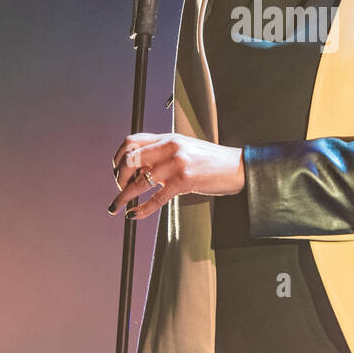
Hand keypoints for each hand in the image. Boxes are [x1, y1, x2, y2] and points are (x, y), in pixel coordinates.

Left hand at [109, 132, 244, 220]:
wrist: (238, 166)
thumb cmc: (210, 161)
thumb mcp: (185, 148)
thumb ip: (164, 153)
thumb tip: (140, 166)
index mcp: (168, 138)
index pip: (132, 141)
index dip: (118, 156)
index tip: (116, 170)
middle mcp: (170, 147)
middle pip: (130, 159)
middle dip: (119, 176)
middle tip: (120, 188)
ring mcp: (177, 164)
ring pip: (140, 182)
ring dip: (123, 196)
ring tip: (116, 207)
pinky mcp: (185, 182)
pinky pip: (156, 199)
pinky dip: (142, 209)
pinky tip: (134, 215)